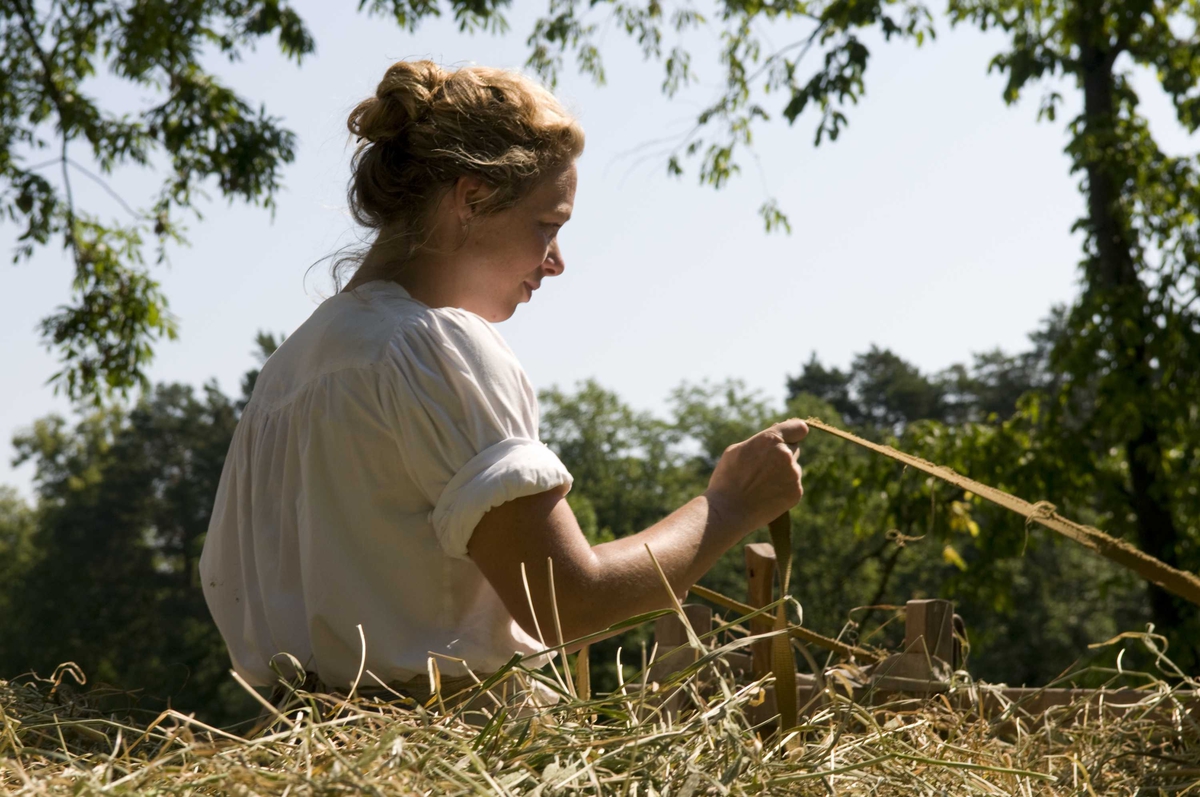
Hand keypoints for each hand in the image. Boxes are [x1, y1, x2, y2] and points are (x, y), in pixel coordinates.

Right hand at [704, 418, 807, 535]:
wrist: (728, 512)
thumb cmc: (727, 479)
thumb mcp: (737, 450)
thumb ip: (760, 442)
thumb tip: (775, 440)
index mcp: (771, 439)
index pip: (799, 428)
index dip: (794, 431)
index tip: (791, 436)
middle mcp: (786, 454)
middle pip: (794, 448)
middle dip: (783, 453)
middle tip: (764, 467)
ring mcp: (793, 474)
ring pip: (793, 468)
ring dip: (783, 472)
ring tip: (761, 485)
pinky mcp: (796, 492)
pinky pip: (793, 484)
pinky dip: (784, 488)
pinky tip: (767, 494)